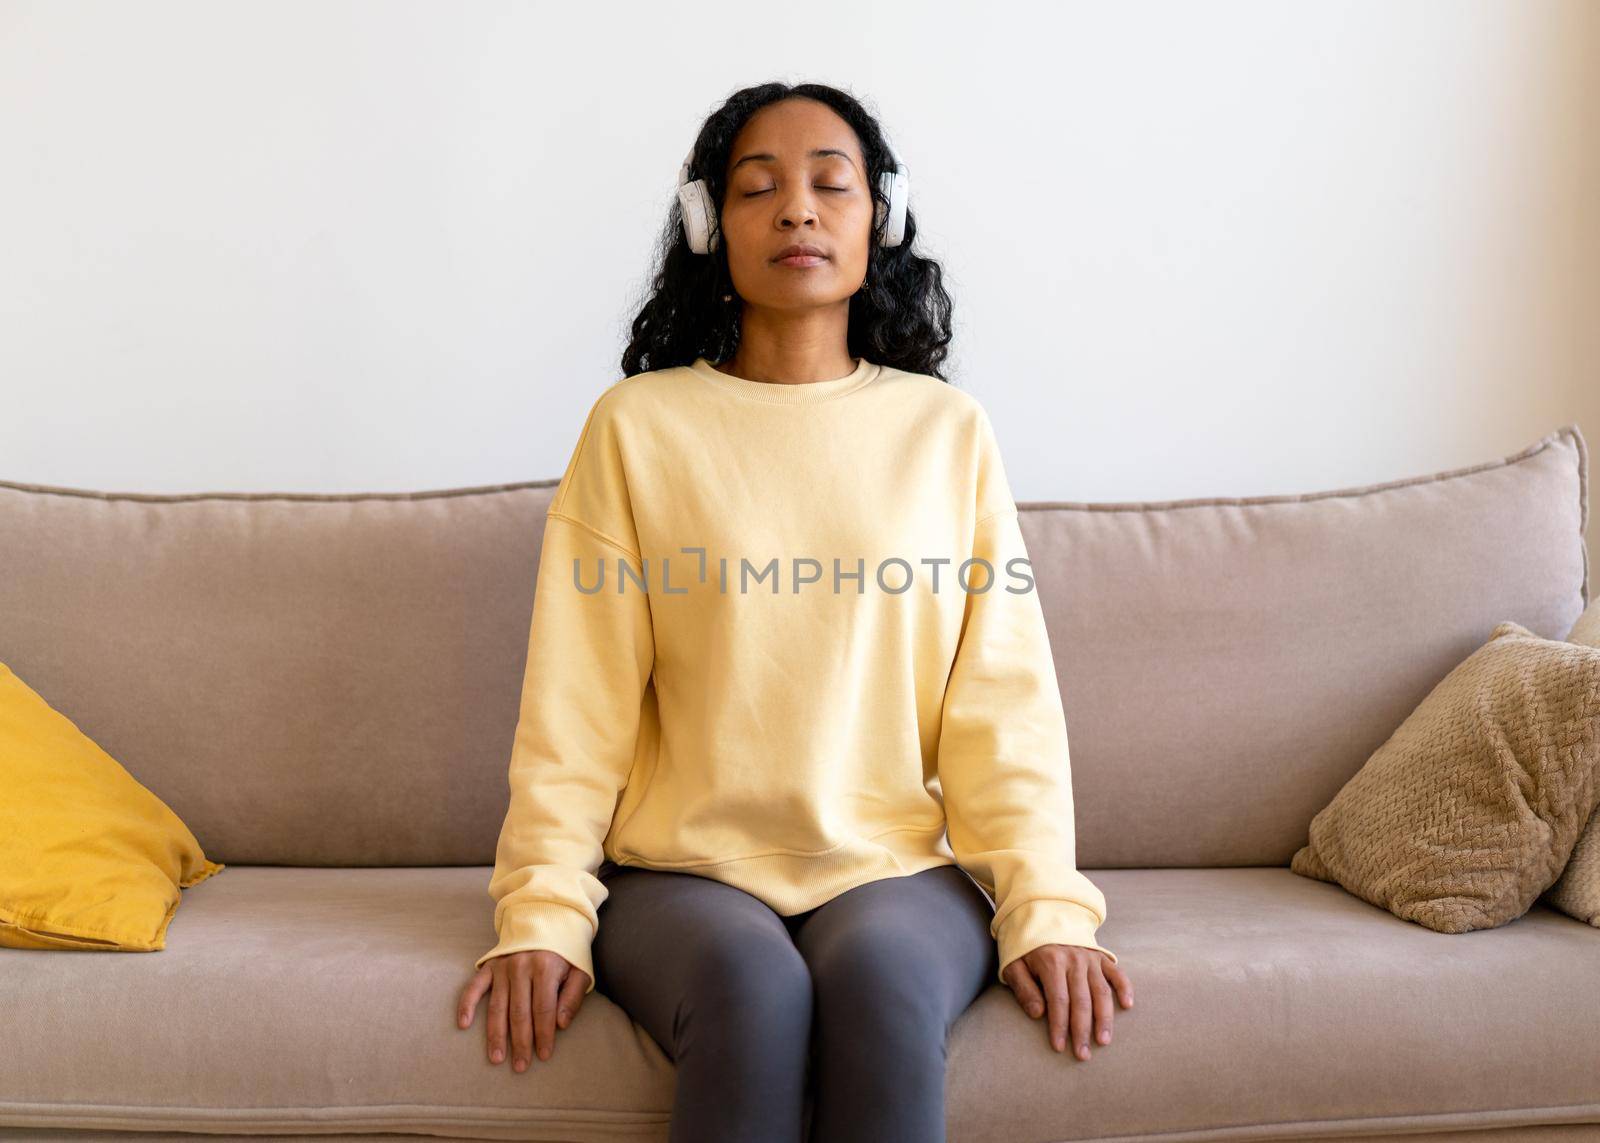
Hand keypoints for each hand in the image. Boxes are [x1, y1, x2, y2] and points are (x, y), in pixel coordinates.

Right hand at [457, 950, 590, 1070]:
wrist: (548, 919)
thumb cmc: (566, 951)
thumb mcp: (580, 970)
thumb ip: (573, 997)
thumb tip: (561, 1025)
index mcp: (546, 968)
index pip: (544, 1010)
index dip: (544, 1034)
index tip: (543, 1056)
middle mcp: (521, 967)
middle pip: (519, 1012)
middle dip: (520, 1042)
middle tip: (520, 1066)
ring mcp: (503, 967)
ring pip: (497, 1006)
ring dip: (496, 1034)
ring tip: (496, 1058)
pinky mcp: (489, 966)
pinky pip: (474, 987)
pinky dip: (467, 1004)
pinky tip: (463, 1024)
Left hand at [1001, 945, 1131, 1060]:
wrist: (1040, 915)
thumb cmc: (1024, 947)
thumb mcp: (1013, 965)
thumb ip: (1024, 989)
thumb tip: (1038, 1014)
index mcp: (1051, 962)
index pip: (1058, 1001)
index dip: (1059, 1026)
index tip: (1059, 1047)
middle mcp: (1074, 960)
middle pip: (1081, 1001)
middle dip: (1082, 1031)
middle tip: (1083, 1055)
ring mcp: (1089, 958)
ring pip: (1101, 992)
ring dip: (1104, 1018)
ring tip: (1104, 1041)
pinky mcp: (1100, 957)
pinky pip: (1116, 973)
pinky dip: (1124, 988)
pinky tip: (1127, 1005)